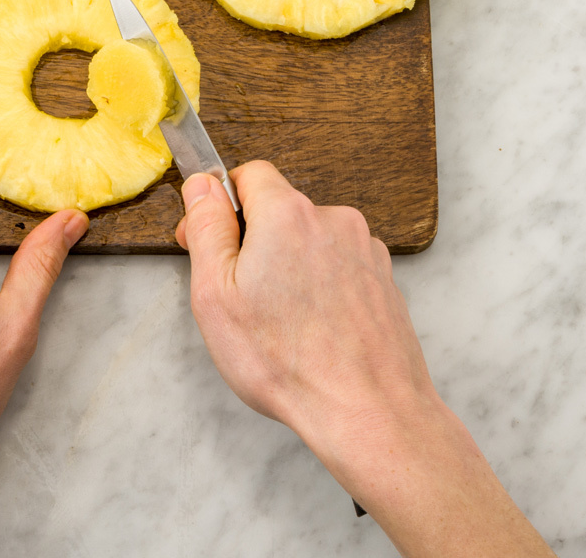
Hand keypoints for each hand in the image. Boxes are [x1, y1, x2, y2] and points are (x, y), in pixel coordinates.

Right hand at [177, 162, 554, 557]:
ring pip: (309, 241)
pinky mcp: (383, 279)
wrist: (368, 410)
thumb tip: (201, 185)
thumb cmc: (287, 361)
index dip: (220, 205)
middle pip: (279, 209)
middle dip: (254, 242)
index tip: (208, 241)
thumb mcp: (215, 293)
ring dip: (289, 267)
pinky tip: (312, 329)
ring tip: (280, 323)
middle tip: (239, 296)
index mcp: (287, 214)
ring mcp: (364, 249)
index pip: (248, 175)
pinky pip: (337, 266)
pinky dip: (321, 287)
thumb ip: (206, 227)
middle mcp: (332, 220)